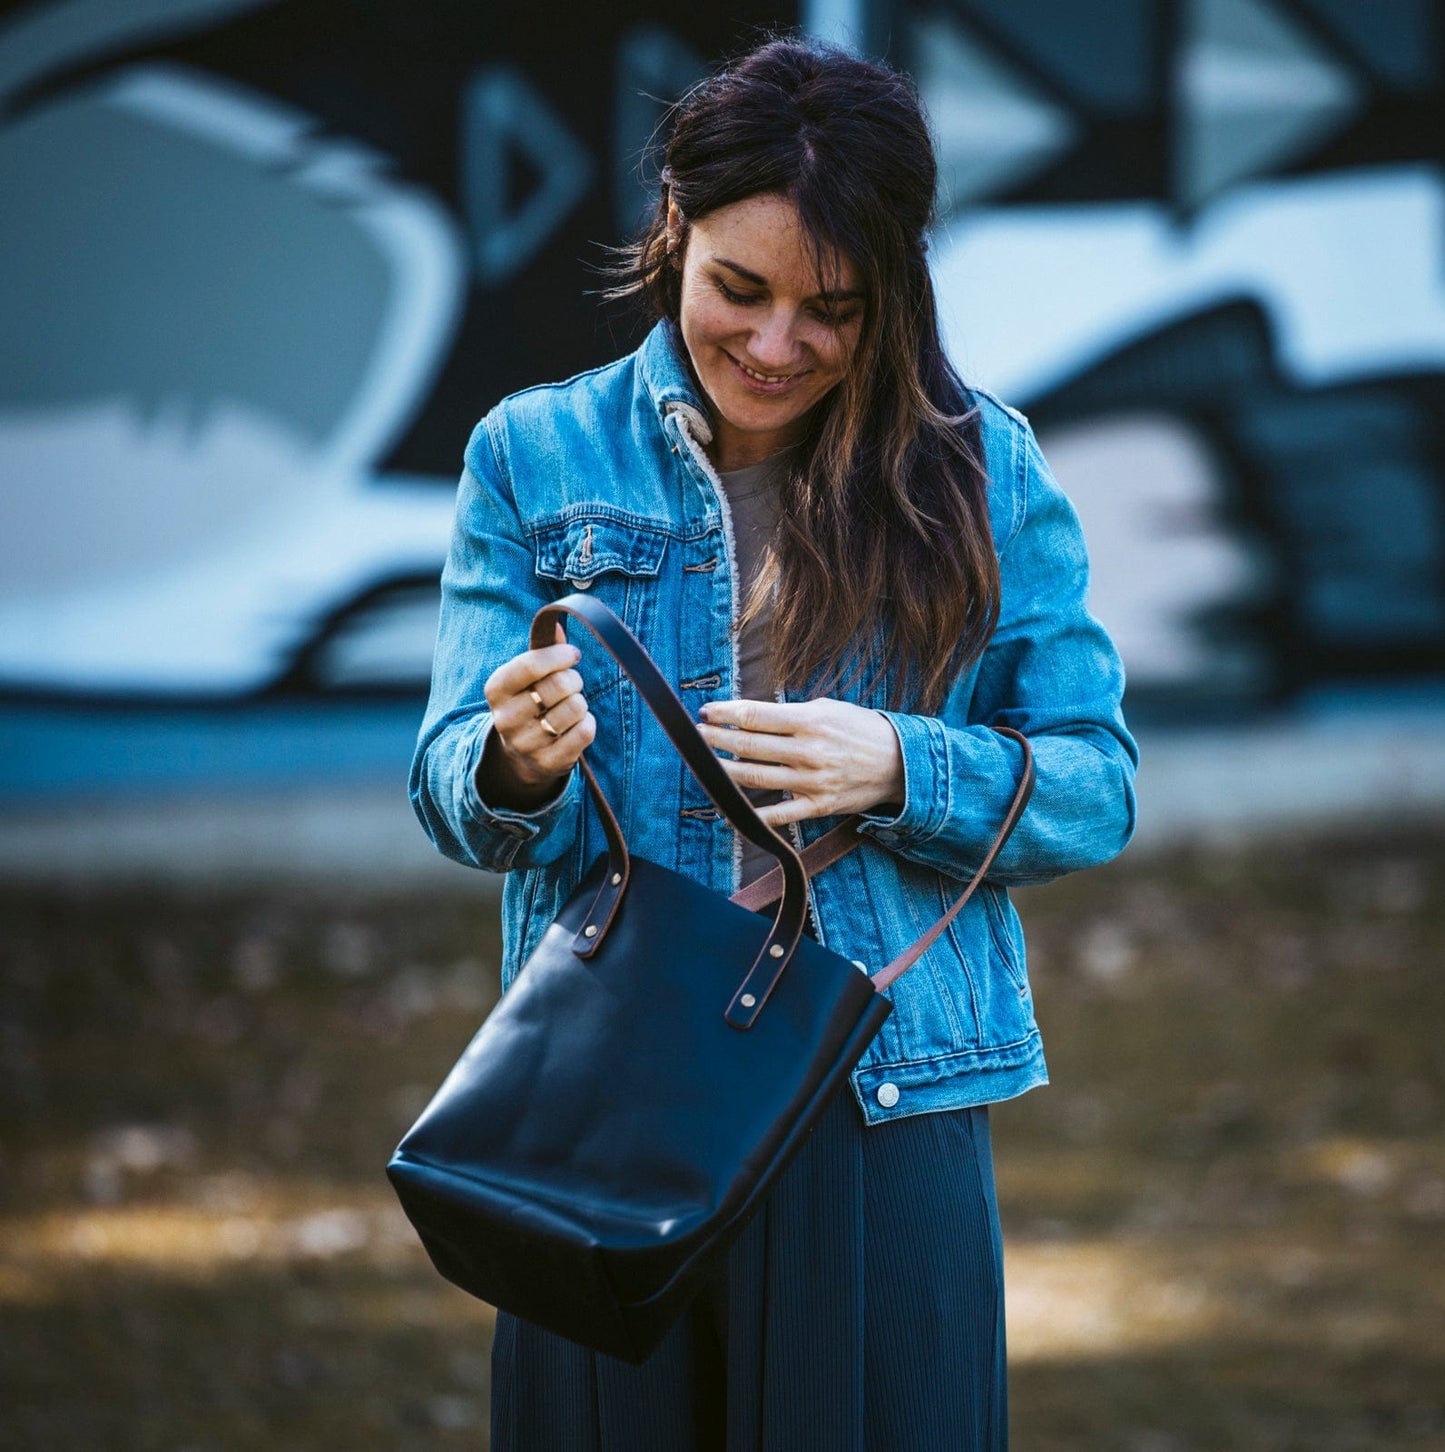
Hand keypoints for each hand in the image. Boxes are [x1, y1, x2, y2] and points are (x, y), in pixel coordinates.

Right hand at [478, 625, 593, 808]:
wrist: (520, 756)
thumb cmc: (529, 703)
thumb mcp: (527, 676)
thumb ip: (542, 650)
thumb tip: (558, 626)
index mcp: (496, 689)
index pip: (530, 665)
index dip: (559, 655)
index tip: (572, 654)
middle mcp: (505, 719)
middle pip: (558, 685)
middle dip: (573, 679)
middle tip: (572, 684)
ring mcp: (526, 744)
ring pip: (574, 708)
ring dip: (580, 703)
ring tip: (571, 706)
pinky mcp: (548, 763)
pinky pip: (584, 732)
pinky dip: (587, 723)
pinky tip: (577, 725)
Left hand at [696, 697, 904, 826]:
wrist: (900, 763)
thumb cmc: (860, 730)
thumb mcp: (828, 709)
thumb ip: (791, 714)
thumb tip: (751, 717)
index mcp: (809, 720)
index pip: (755, 716)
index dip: (725, 714)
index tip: (706, 711)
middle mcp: (807, 751)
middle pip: (748, 746)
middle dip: (715, 739)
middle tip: (695, 734)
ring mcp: (811, 781)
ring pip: (754, 778)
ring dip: (723, 771)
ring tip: (704, 763)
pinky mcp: (817, 806)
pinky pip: (777, 815)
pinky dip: (750, 814)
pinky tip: (727, 809)